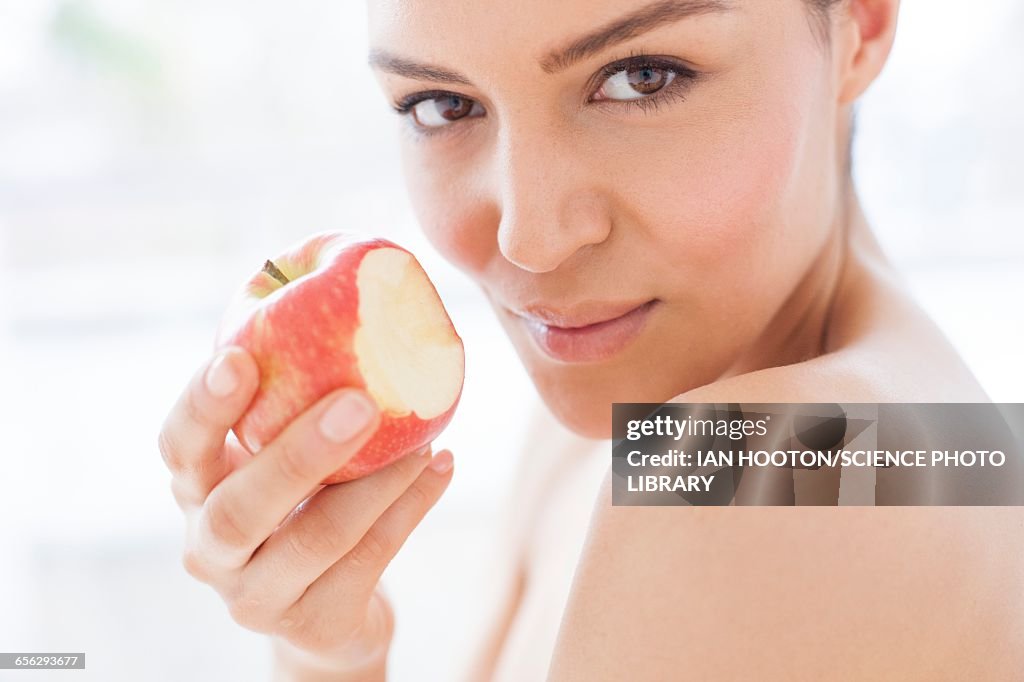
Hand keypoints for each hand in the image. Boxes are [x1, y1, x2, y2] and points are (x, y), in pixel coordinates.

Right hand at [158, 347, 453, 674]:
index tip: (241, 357)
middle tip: (360, 403)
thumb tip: (352, 283)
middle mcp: (210, 548)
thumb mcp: (283, 451)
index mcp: (196, 490)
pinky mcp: (312, 625)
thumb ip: (292, 393)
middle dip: (300, 453)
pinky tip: (442, 464)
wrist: (322, 610)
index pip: (178, 446)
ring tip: (426, 437)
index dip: (204, 405)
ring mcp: (256, 597)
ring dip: (380, 482)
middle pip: (241, 509)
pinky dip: (411, 508)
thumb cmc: (302, 501)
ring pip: (317, 539)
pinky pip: (369, 561)